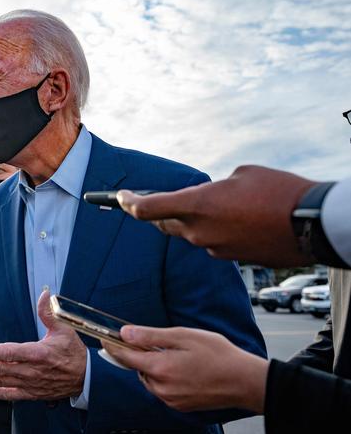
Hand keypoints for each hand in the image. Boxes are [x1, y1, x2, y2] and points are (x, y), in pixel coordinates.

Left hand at [0, 289, 85, 400]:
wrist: (87, 377)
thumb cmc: (74, 351)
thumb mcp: (65, 328)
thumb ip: (50, 312)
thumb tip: (45, 293)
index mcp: (38, 353)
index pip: (10, 352)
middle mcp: (32, 371)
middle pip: (1, 368)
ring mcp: (31, 384)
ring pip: (2, 381)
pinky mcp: (32, 393)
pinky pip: (11, 394)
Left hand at [102, 325, 268, 413]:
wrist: (244, 381)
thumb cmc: (218, 354)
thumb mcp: (183, 336)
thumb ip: (151, 336)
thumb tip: (126, 333)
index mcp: (160, 368)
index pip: (127, 358)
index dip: (114, 348)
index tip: (106, 340)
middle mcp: (162, 387)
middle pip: (138, 369)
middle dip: (141, 356)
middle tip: (155, 343)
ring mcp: (171, 399)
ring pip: (150, 380)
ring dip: (153, 368)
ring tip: (174, 355)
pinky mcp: (180, 406)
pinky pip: (162, 390)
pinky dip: (164, 378)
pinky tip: (181, 368)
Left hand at [117, 165, 316, 266]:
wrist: (312, 225)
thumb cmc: (279, 191)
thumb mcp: (241, 175)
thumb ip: (214, 189)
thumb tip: (210, 202)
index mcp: (197, 205)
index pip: (148, 209)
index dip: (129, 203)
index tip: (120, 198)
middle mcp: (199, 231)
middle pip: (165, 224)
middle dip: (159, 213)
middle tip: (154, 201)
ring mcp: (214, 248)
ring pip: (191, 234)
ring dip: (195, 221)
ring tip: (218, 205)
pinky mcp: (230, 258)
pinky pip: (212, 243)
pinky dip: (215, 231)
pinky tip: (236, 220)